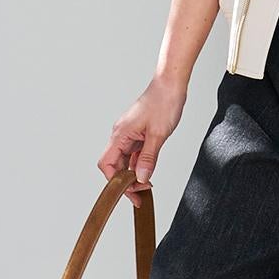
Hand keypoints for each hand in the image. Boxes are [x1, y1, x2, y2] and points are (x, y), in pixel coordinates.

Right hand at [98, 75, 187, 203]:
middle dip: (126, 181)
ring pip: (125, 160)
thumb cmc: (164, 102)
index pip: (107, 165)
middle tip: (142, 194)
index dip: (116, 182)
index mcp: (120, 134)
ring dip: (133, 174)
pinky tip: (148, 171)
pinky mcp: (138, 133)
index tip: (130, 194)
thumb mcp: (158, 134)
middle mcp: (121, 135)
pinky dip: (140, 164)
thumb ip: (148, 158)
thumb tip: (141, 178)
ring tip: (146, 186)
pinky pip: (134, 153)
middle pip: (115, 165)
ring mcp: (129, 134)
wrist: (171, 84)